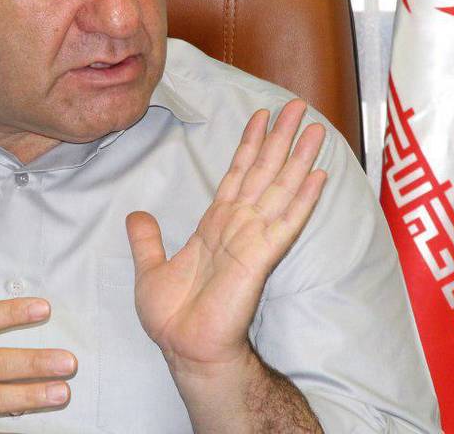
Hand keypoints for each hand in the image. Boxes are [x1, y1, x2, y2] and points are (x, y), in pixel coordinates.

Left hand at [124, 99, 326, 381]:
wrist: (186, 349)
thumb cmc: (174, 317)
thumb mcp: (150, 269)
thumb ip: (147, 240)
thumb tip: (135, 214)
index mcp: (216, 226)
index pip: (237, 176)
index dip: (249, 145)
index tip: (259, 115)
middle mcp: (239, 227)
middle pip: (264, 173)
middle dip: (279, 139)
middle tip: (296, 105)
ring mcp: (253, 240)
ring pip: (280, 189)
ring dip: (297, 157)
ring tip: (313, 128)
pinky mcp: (261, 258)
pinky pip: (285, 222)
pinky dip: (303, 199)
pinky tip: (318, 175)